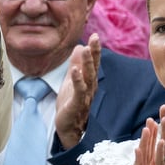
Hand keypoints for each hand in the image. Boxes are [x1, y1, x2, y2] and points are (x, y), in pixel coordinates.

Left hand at [55, 34, 100, 148]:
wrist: (68, 128)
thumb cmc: (71, 105)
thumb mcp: (71, 81)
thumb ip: (76, 64)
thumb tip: (79, 46)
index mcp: (89, 81)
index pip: (93, 63)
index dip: (95, 50)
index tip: (95, 35)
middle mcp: (90, 88)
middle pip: (94, 68)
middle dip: (95, 52)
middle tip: (95, 37)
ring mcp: (85, 96)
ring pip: (88, 78)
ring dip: (88, 63)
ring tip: (86, 49)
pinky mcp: (77, 105)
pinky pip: (79, 91)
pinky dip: (77, 80)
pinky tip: (75, 70)